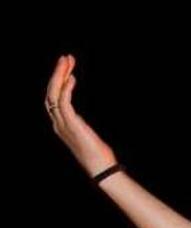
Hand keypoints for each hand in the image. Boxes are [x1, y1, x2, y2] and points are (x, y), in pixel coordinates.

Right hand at [44, 54, 117, 176]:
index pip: (54, 98)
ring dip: (59, 76)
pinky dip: (66, 88)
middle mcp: (58, 123)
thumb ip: (82, 127)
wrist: (101, 169)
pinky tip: (72, 78)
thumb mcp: (88, 136)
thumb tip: (84, 124)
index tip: (70, 70)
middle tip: (66, 58)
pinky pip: (64, 102)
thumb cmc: (100, 156)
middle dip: (57, 74)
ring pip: (53, 94)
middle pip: (51, 93)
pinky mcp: (71, 125)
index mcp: (61, 125)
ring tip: (67, 61)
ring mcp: (62, 124)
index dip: (59, 82)